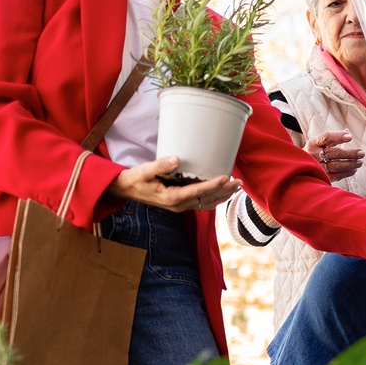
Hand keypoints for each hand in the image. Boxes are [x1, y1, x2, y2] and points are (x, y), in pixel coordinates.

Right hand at [105, 156, 242, 211]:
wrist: (126, 190)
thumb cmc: (135, 179)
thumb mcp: (144, 171)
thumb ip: (160, 166)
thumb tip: (176, 159)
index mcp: (171, 198)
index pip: (197, 192)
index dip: (212, 185)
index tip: (225, 177)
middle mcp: (179, 205)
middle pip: (206, 199)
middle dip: (224, 191)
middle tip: (239, 182)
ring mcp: (180, 206)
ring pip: (206, 203)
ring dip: (223, 196)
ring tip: (237, 187)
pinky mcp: (181, 203)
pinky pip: (202, 203)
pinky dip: (214, 198)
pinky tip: (223, 193)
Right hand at [305, 129, 363, 181]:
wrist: (299, 168)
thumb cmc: (313, 153)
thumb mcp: (318, 143)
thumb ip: (333, 138)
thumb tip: (347, 132)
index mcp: (313, 143)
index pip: (326, 138)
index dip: (338, 137)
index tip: (350, 137)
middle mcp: (313, 155)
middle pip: (333, 153)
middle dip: (349, 153)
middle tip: (362, 153)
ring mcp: (315, 167)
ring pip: (335, 166)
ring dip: (350, 164)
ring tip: (360, 162)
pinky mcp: (319, 177)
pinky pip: (334, 176)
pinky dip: (345, 173)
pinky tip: (353, 170)